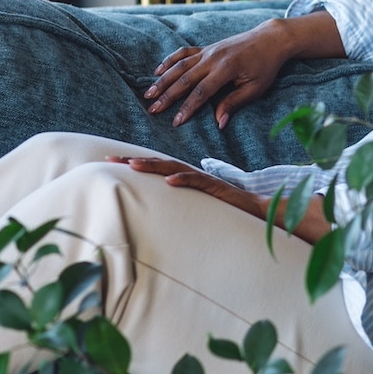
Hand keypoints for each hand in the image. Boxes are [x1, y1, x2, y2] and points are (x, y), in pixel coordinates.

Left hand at [110, 157, 331, 242]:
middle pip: (161, 165)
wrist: (264, 214)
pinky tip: (170, 181)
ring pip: (176, 171)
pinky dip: (185, 181)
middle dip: (134, 161)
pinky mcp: (220, 191)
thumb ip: (185, 201)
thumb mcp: (202, 206)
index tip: (111, 162)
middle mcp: (196, 178)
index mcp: (190, 180)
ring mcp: (208, 183)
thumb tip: (163, 201)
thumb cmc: (233, 213)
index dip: (136, 164)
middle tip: (108, 159)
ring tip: (132, 165)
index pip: (159, 169)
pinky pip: (201, 184)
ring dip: (154, 167)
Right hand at [145, 12, 345, 128]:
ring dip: (163, 80)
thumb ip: (234, 103)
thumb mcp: (255, 88)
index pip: (202, 92)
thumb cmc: (265, 66)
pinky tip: (158, 72)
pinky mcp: (206, 48)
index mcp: (227, 69)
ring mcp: (208, 51)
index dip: (188, 107)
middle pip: (185, 79)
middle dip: (168, 96)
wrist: (269, 39)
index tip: (176, 121)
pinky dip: (169, 61)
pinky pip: (184, 54)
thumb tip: (219, 123)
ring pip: (180, 66)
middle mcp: (213, 58)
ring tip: (149, 94)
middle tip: (153, 110)